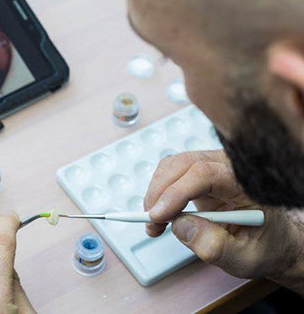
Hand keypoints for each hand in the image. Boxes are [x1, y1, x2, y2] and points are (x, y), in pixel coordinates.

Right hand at [144, 150, 303, 293]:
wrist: (270, 240)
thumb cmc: (263, 246)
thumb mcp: (245, 258)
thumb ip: (216, 246)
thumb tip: (180, 226)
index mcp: (246, 184)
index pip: (205, 174)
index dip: (177, 192)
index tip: (158, 216)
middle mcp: (227, 168)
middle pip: (184, 164)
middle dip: (160, 192)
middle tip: (151, 223)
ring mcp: (211, 167)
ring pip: (173, 166)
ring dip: (156, 193)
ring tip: (154, 224)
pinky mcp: (198, 174)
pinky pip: (171, 174)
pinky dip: (159, 193)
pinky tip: (160, 215)